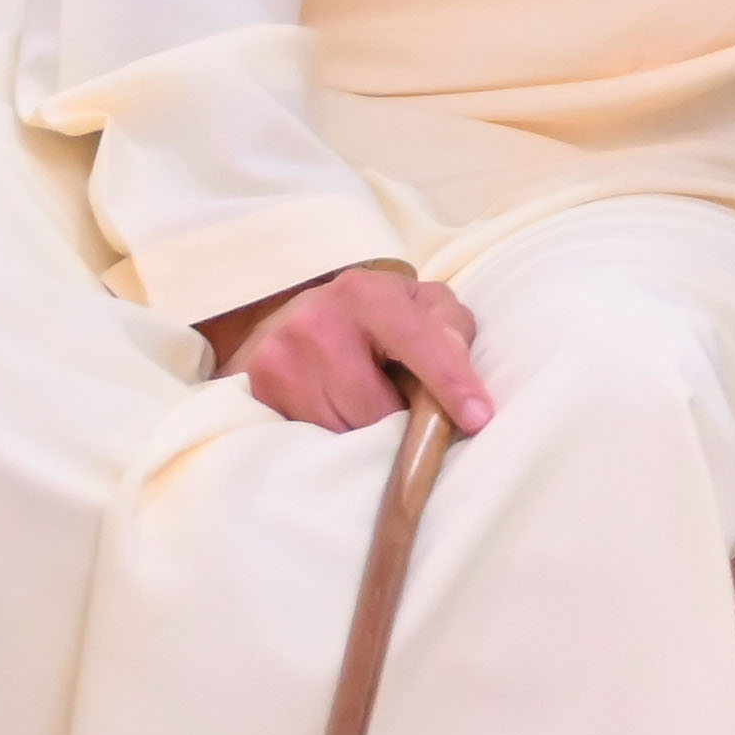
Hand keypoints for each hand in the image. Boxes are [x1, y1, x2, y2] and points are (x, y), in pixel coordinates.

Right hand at [201, 262, 497, 433]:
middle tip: (397, 408)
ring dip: (362, 435)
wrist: (288, 318)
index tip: (478, 419)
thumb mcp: (419, 306)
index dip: (451, 382)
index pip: (419, 341)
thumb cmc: (373, 318)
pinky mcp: (255, 391)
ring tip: (361, 406)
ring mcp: (279, 358)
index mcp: (367, 293)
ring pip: (342, 432)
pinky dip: (330, 438)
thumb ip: (450, 328)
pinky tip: (331, 415)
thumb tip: (463, 374)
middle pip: (377, 407)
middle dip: (398, 422)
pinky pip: (310, 440)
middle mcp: (316, 320)